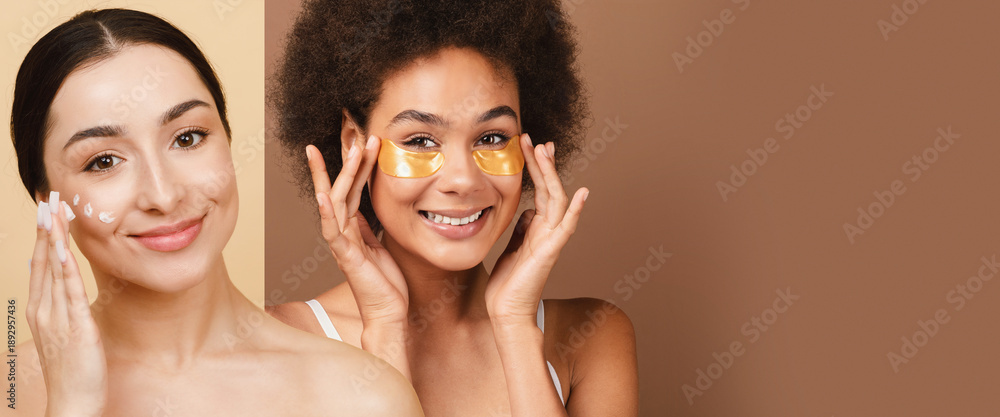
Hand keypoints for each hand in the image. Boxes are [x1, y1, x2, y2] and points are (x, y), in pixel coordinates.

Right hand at [26, 194, 106, 416]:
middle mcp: (43, 309)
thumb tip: (72, 285)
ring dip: (53, 238)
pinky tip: (62, 248)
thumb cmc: (75, 368)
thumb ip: (69, 307)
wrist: (73, 401)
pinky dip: (64, 266)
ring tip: (55, 211)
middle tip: (49, 198)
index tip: (47, 210)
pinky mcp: (74, 326)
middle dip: (45, 228)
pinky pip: (68, 290)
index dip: (43, 235)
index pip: (40, 264)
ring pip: (53, 269)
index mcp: (40, 309)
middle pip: (42, 260)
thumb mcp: (69, 330)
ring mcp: (56, 317)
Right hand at [308, 137, 408, 327]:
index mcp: (351, 227)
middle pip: (341, 188)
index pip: (351, 188)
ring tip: (350, 149)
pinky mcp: (345, 257)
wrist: (388, 312)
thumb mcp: (379, 245)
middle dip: (346, 159)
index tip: (359, 140)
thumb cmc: (385, 282)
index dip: (355, 164)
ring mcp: (341, 243)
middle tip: (354, 131)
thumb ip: (367, 227)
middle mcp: (342, 231)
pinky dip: (326, 211)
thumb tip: (362, 208)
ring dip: (343, 174)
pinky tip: (323, 194)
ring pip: (337, 201)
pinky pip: (333, 231)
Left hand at [485, 134, 587, 325]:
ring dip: (551, 174)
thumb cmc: (507, 284)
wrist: (506, 312)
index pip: (539, 191)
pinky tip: (584, 193)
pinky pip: (566, 228)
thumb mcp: (511, 248)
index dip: (536, 168)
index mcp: (537, 228)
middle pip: (549, 189)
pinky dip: (576, 210)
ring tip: (545, 150)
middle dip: (542, 163)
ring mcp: (551, 240)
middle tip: (534, 139)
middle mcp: (547, 231)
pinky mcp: (550, 253)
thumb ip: (521, 230)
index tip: (529, 145)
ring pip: (557, 200)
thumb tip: (526, 212)